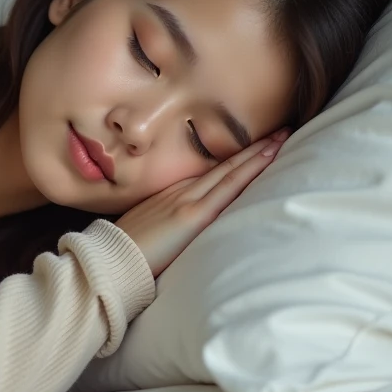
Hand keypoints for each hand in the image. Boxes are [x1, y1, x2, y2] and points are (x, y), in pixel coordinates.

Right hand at [115, 129, 288, 277]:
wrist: (109, 260)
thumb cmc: (124, 252)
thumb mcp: (148, 230)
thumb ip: (167, 224)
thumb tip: (183, 230)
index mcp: (172, 195)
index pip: (211, 173)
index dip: (235, 158)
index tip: (257, 145)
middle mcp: (182, 191)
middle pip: (224, 166)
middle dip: (253, 148)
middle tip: (280, 130)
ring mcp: (188, 201)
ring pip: (231, 170)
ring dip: (258, 153)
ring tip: (282, 137)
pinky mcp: (193, 216)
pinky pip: (228, 188)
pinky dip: (250, 170)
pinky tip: (267, 158)